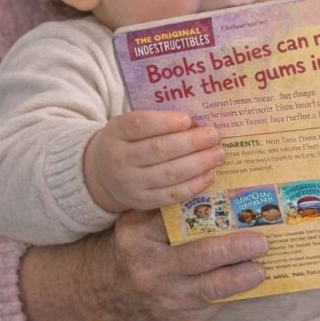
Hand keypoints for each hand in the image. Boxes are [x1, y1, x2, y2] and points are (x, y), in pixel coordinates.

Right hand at [19, 210, 269, 320]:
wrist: (99, 301)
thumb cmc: (133, 252)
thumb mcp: (137, 227)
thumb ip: (167, 211)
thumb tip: (222, 186)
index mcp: (139, 232)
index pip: (180, 214)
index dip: (213, 204)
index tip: (242, 193)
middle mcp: (151, 263)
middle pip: (202, 253)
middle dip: (235, 246)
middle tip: (261, 238)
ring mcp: (165, 292)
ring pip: (211, 283)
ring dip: (242, 273)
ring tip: (261, 263)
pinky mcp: (177, 313)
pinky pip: (212, 299)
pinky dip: (236, 288)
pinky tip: (254, 278)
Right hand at [84, 111, 224, 212]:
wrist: (101, 174)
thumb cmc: (127, 141)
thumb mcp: (129, 126)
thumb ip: (156, 121)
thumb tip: (197, 121)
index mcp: (117, 133)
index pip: (139, 125)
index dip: (165, 122)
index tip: (189, 119)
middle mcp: (120, 159)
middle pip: (159, 150)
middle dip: (191, 142)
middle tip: (214, 135)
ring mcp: (131, 184)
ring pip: (169, 173)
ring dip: (198, 163)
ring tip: (218, 154)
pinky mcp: (143, 201)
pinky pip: (171, 195)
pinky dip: (193, 186)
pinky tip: (209, 175)